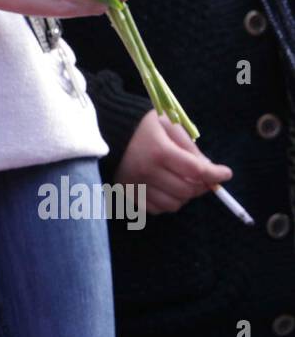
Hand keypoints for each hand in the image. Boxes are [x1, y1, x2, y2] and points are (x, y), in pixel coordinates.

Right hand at [115, 111, 231, 215]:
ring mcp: (136, 186)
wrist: (110, 134)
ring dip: (184, 196)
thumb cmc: (145, 127)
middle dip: (201, 186)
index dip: (215, 175)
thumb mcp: (171, 126)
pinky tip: (167, 190)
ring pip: (172, 204)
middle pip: (186, 191)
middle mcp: (147, 172)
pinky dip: (167, 203)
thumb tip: (208, 169)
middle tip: (204, 179)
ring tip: (184, 184)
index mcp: (160, 152)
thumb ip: (190, 148)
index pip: (196, 171)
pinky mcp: (128, 195)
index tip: (225, 174)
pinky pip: (155, 210)